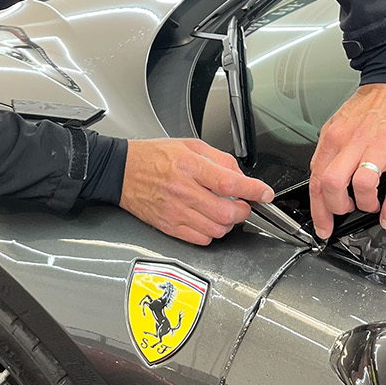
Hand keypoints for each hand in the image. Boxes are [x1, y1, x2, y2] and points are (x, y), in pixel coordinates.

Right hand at [120, 138, 273, 244]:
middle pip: (226, 213)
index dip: (253, 191)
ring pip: (216, 230)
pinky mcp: (168, 226)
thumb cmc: (152, 156)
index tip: (265, 193)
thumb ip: (219, 159)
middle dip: (243, 211)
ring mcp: (175, 211)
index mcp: (189, 166)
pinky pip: (200, 239)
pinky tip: (208, 221)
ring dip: (228, 224)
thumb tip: (240, 176)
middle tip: (243, 205)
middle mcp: (183, 191)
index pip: (230, 184)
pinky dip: (211, 234)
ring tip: (224, 213)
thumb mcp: (189, 145)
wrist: (121, 171)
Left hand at [309, 84, 385, 239]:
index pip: (316, 178)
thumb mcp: (342, 123)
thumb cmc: (375, 103)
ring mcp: (380, 146)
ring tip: (372, 205)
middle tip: (347, 212)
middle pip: (332, 185)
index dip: (317, 209)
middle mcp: (353, 141)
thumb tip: (325, 178)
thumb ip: (332, 150)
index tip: (322, 225)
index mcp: (334, 136)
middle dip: (337, 208)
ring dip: (366, 206)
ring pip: (362, 187)